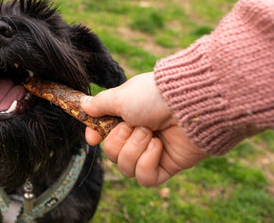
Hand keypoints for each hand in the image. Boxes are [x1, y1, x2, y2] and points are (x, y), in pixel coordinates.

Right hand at [82, 72, 207, 186]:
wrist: (189, 103)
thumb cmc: (154, 95)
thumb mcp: (121, 96)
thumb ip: (101, 104)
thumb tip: (84, 105)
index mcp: (129, 115)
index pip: (105, 134)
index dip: (96, 137)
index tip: (93, 138)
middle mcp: (140, 134)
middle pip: (113, 154)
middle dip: (120, 140)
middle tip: (135, 125)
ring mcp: (154, 151)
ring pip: (127, 168)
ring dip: (135, 149)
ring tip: (151, 133)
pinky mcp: (168, 166)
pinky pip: (145, 178)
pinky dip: (147, 162)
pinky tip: (159, 147)